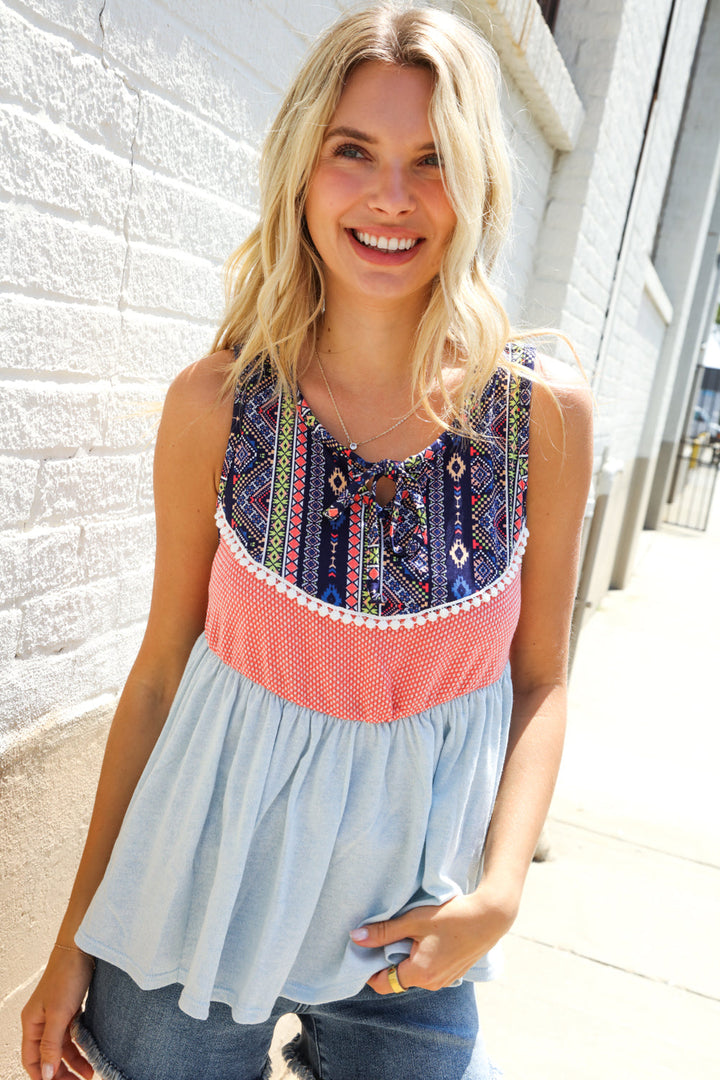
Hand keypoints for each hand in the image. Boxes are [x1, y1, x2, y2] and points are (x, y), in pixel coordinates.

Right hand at [21, 946, 94, 1079]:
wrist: (82, 947)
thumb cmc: (67, 975)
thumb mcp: (59, 1013)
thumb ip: (52, 1044)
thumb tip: (46, 1074)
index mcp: (32, 1023)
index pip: (32, 1060)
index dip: (43, 1076)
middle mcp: (41, 1020)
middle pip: (48, 1055)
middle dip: (61, 1073)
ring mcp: (56, 1014)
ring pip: (62, 1046)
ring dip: (74, 1061)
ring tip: (89, 1073)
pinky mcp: (70, 1007)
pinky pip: (72, 1034)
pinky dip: (79, 1046)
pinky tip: (89, 1054)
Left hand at [350, 888, 516, 994]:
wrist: (490, 917)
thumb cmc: (452, 917)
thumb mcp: (414, 921)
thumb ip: (383, 932)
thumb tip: (356, 937)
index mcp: (419, 974)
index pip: (383, 983)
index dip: (369, 968)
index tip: (364, 949)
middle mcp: (432, 984)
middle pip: (398, 978)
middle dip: (387, 960)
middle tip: (383, 936)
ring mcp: (444, 980)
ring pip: (413, 974)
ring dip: (405, 958)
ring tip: (404, 934)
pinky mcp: (453, 972)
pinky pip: (428, 970)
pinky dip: (420, 957)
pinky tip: (423, 938)